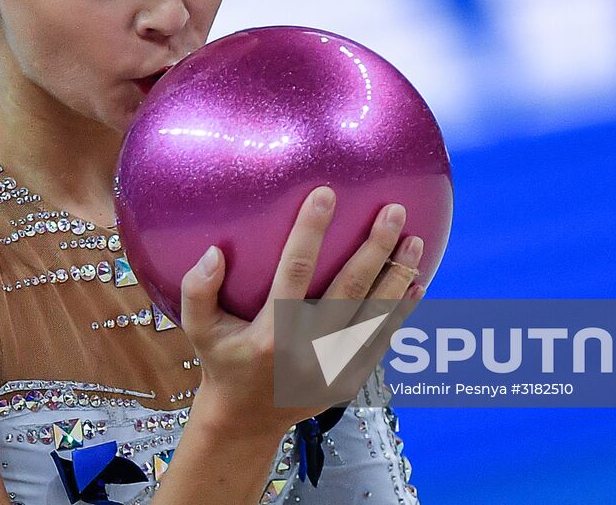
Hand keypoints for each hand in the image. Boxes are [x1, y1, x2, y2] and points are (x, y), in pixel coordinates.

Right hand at [177, 185, 423, 438]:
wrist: (247, 420)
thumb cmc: (223, 361)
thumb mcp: (199, 329)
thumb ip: (198, 289)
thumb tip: (214, 252)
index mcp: (270, 333)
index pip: (294, 271)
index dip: (311, 231)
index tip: (326, 194)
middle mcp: (307, 351)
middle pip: (349, 290)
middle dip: (375, 247)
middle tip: (394, 211)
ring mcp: (334, 368)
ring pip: (374, 315)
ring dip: (398, 276)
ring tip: (416, 241)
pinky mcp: (350, 379)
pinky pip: (381, 340)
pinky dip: (401, 311)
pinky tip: (416, 283)